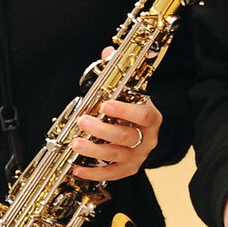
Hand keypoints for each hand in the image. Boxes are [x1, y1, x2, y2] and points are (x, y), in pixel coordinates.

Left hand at [71, 46, 160, 181]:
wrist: (150, 135)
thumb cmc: (136, 112)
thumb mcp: (133, 91)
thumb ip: (120, 72)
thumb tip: (108, 52)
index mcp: (151, 118)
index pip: (142, 115)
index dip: (124, 111)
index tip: (105, 104)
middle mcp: (147, 139)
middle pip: (126, 137)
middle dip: (102, 130)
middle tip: (83, 121)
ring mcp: (138, 156)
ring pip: (116, 155)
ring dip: (94, 150)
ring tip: (76, 143)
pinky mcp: (128, 169)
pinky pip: (110, 174)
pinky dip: (93, 172)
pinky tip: (77, 168)